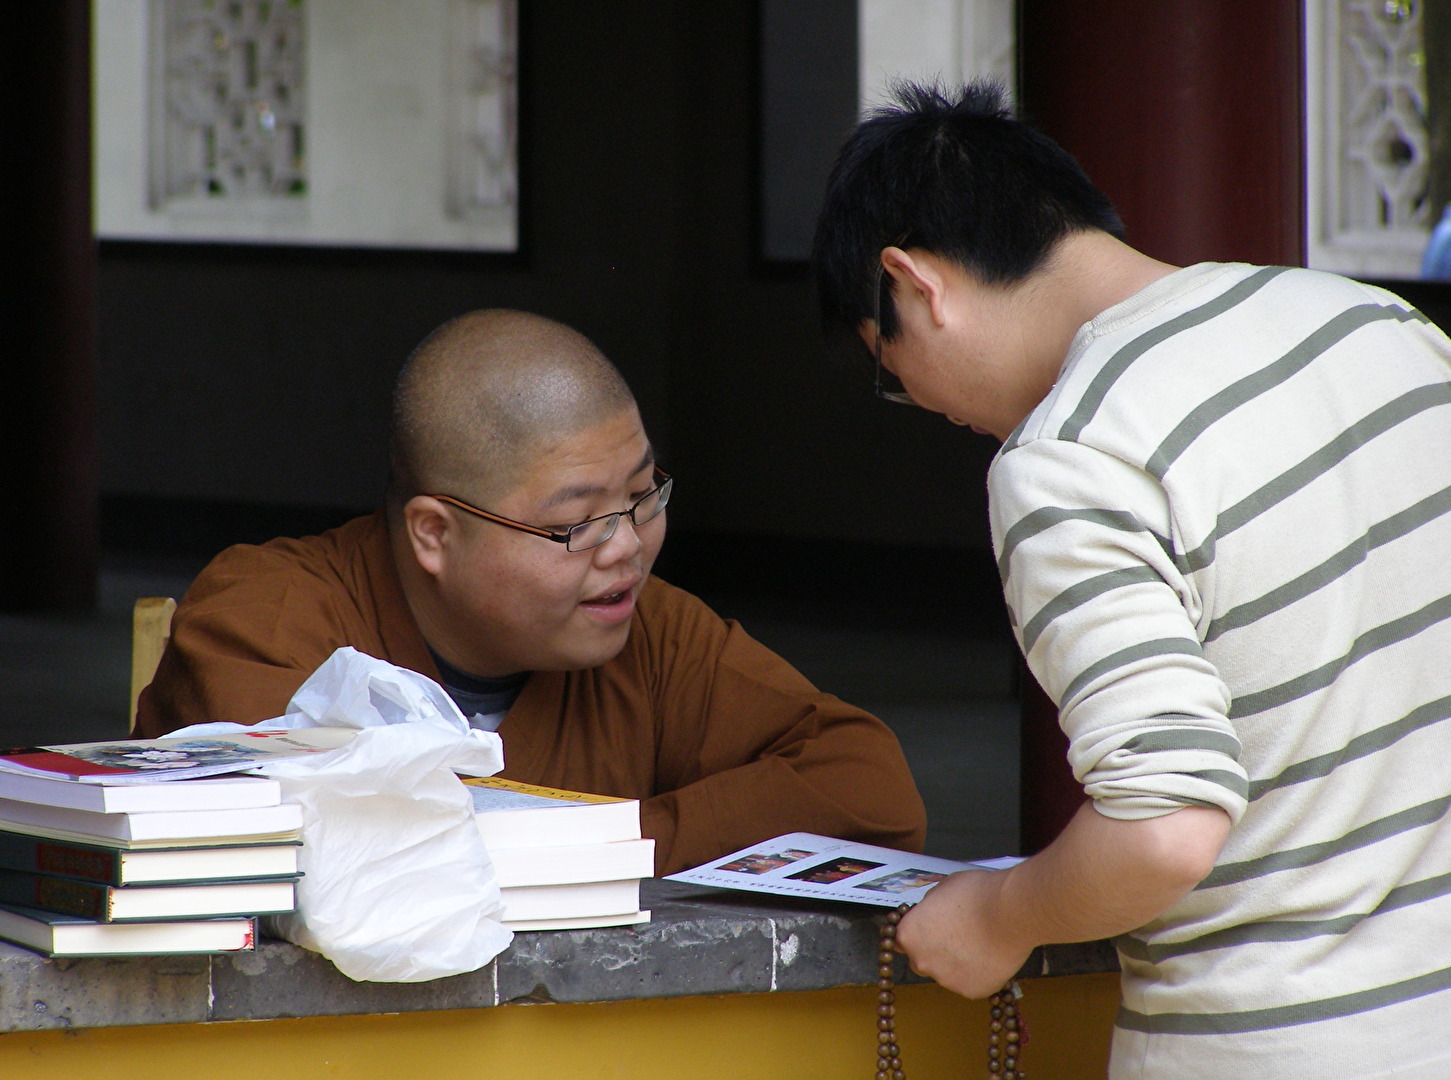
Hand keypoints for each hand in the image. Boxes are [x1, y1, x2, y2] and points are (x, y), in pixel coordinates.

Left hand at [894, 868, 1033, 998]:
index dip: (917, 935)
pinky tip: (990, 955)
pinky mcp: (971, 992)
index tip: (928, 931)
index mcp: (909, 934)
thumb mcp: (941, 889)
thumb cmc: (977, 895)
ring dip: (957, 963)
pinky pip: (970, 982)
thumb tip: (930, 914)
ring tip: (980, 943)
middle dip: (935, 951)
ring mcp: (946, 980)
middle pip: (921, 960)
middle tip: (957, 936)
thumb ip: (928, 908)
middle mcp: (922, 962)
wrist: (1010, 913)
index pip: (901, 940)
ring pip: (947, 973)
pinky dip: (978, 973)